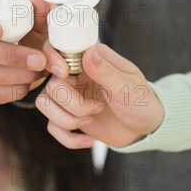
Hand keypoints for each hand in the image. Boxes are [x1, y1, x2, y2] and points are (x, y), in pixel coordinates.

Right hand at [0, 0, 51, 103]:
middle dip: (13, 57)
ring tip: (41, 70)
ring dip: (21, 74)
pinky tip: (30, 81)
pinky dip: (17, 89)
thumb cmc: (31, 24)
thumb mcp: (38, 14)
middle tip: (40, 60)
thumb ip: (41, 10)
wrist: (34, 47)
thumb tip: (41, 2)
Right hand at [36, 43, 163, 148]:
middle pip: (50, 85)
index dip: (52, 61)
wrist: (146, 129)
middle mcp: (73, 76)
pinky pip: (52, 127)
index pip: (56, 50)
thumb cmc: (142, 102)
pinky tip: (89, 140)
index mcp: (88, 60)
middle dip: (73, 103)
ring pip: (44, 105)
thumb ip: (106, 70)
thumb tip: (88, 52)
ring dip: (67, 120)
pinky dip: (69, 138)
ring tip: (90, 121)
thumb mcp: (128, 87)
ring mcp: (68, 97)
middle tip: (97, 108)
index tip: (64, 74)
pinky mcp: (67, 116)